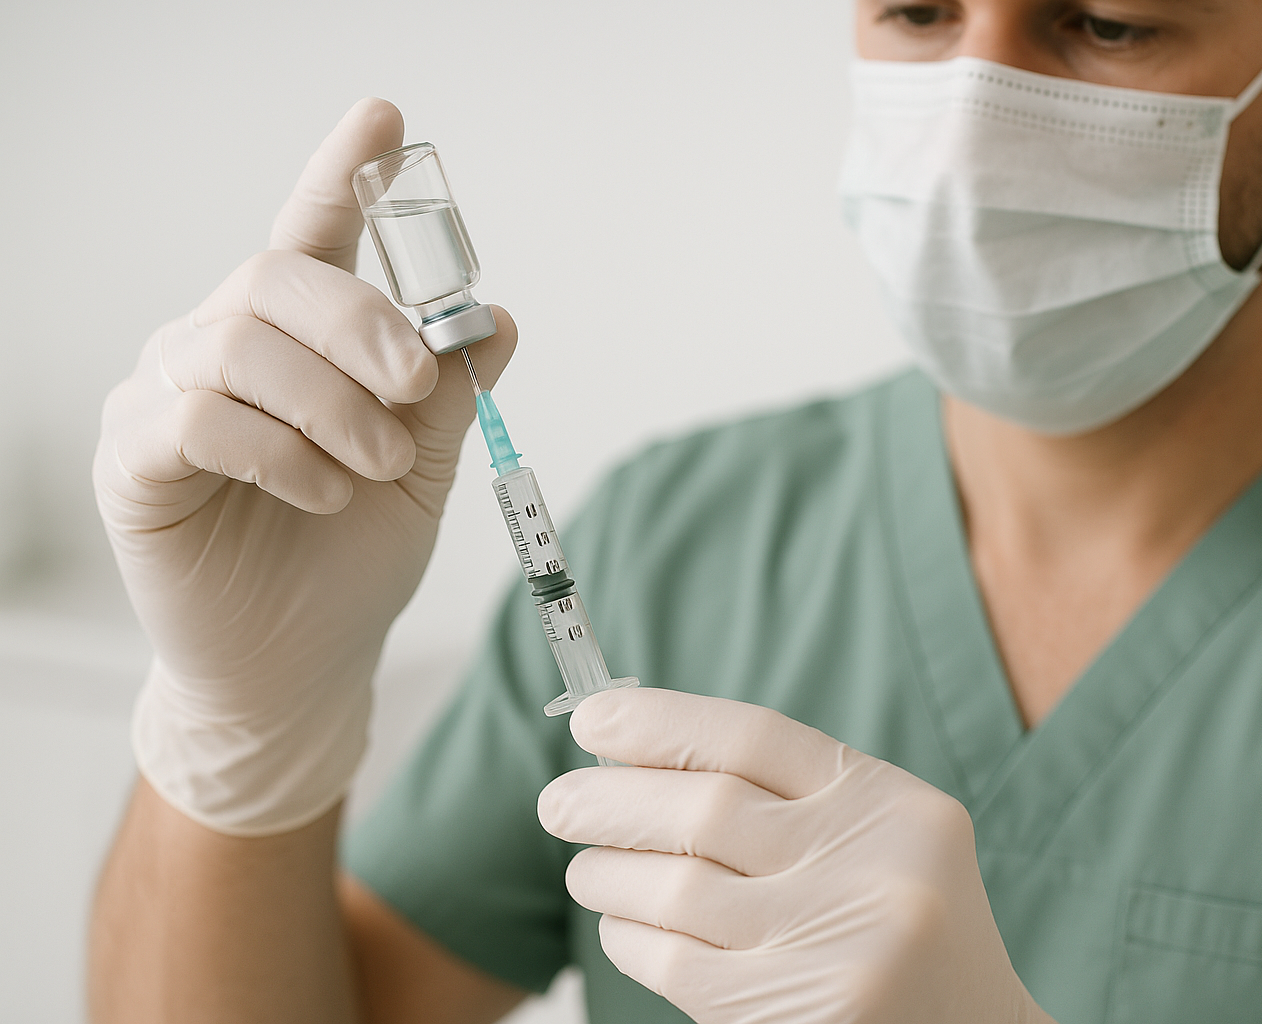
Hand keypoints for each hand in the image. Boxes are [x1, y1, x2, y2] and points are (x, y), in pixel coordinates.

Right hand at [94, 98, 516, 834]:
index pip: (314, 234)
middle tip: (418, 388)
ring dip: (333, 402)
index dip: (344, 173)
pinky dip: (280, 451)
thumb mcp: (425, 470)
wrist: (302, 664)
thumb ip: (448, 393)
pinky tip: (321, 492)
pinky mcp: (135, 461)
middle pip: (279, 274)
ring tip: (379, 466)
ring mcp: (167, 397)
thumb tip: (495, 318)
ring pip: (242, 343)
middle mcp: (222, 346)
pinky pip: (198, 418)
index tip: (387, 118)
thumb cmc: (352, 562)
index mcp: (297, 341)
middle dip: (365, 324)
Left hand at [538, 689, 1054, 1023]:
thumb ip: (785, 795)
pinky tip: (622, 925)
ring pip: (673, 890)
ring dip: (607, 874)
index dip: (660, 721)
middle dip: (609, 800)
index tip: (593, 718)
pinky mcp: (792, 1013)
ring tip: (585, 868)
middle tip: (559, 801)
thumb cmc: (901, 925)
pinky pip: (673, 963)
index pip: (754, 738)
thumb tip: (636, 751)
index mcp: (893, 805)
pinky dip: (628, 937)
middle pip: (702, 811)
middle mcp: (870, 869)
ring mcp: (834, 949)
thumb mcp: (878, 837)